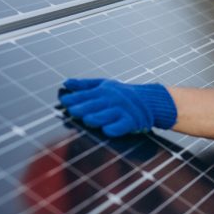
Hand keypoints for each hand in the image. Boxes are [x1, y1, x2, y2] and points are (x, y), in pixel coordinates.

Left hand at [58, 78, 176, 136]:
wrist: (149, 99)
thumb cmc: (121, 93)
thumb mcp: (103, 85)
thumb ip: (84, 85)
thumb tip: (66, 83)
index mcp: (103, 91)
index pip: (86, 94)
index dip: (75, 98)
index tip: (64, 101)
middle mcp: (112, 99)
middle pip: (95, 104)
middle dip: (84, 107)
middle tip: (73, 111)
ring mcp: (122, 110)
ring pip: (108, 114)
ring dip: (98, 117)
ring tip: (87, 120)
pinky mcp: (132, 121)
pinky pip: (123, 125)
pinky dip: (116, 128)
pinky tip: (107, 130)